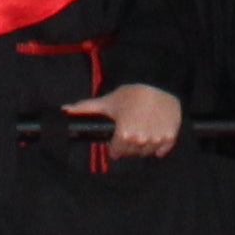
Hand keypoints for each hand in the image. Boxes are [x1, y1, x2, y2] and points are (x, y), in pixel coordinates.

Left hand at [63, 83, 182, 160]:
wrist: (158, 82)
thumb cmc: (131, 92)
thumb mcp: (107, 101)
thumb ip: (85, 108)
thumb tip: (65, 110)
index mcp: (124, 135)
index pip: (116, 152)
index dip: (115, 142)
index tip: (118, 133)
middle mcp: (141, 140)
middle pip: (131, 153)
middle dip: (128, 143)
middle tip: (130, 127)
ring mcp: (157, 140)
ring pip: (146, 152)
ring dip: (143, 144)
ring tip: (142, 127)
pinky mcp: (170, 137)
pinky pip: (162, 150)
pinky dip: (159, 144)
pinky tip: (155, 130)